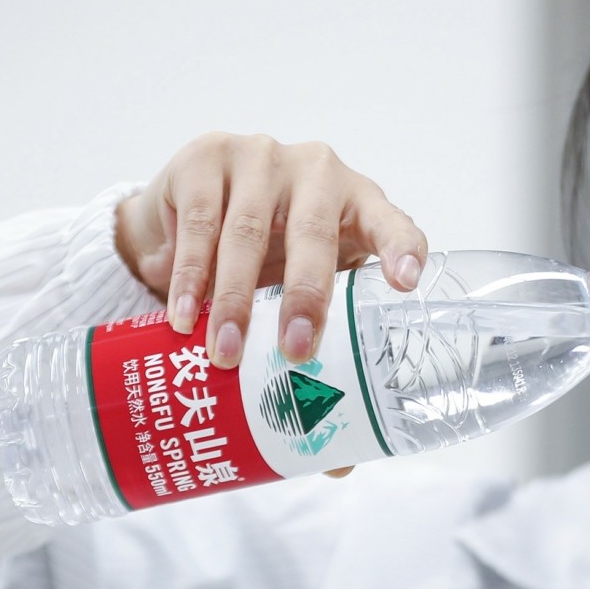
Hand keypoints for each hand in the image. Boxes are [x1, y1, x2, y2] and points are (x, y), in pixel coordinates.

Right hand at [116, 132, 428, 369]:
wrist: (190, 207)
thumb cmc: (271, 246)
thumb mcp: (307, 275)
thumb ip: (325, 319)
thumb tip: (333, 432)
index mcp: (357, 201)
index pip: (390, 223)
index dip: (401, 249)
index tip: (404, 283)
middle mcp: (315, 170)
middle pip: (314, 233)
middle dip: (305, 295)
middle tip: (296, 349)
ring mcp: (260, 156)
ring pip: (248, 231)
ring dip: (235, 298)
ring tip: (226, 352)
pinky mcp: (206, 157)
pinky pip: (198, 223)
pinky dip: (189, 278)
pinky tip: (184, 316)